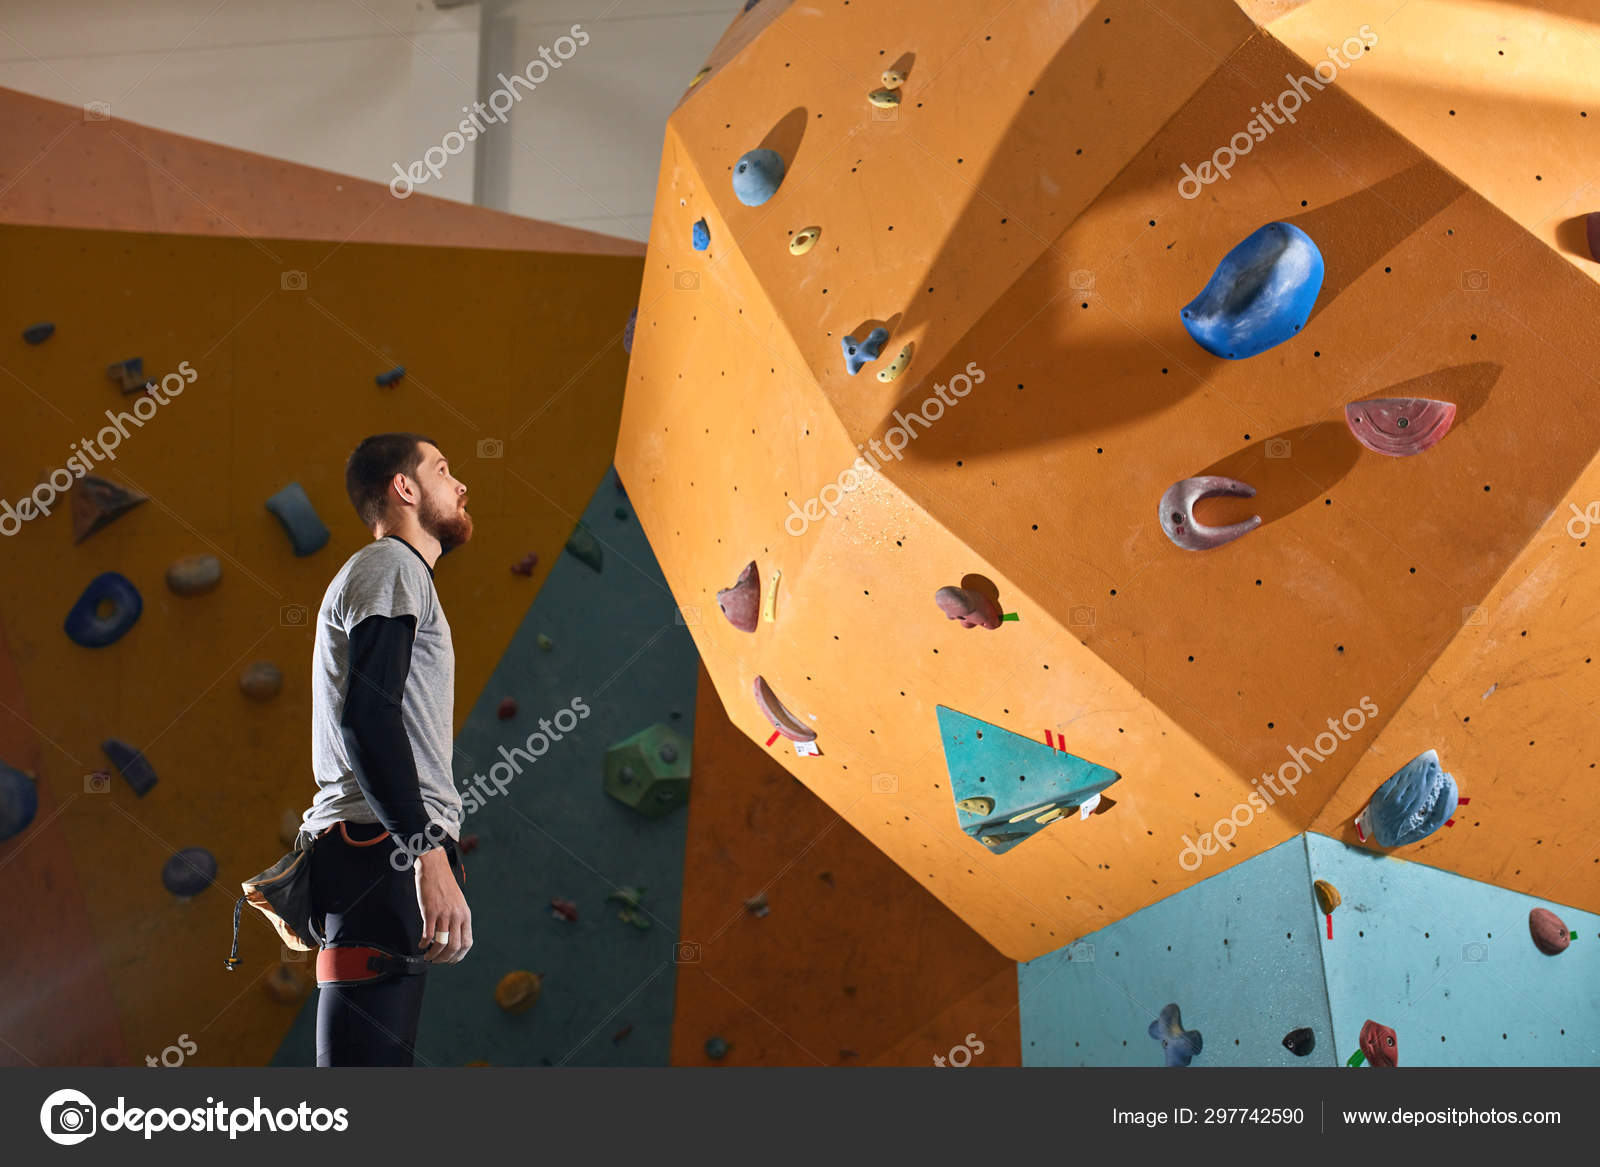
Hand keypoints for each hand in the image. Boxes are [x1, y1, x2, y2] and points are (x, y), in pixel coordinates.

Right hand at [415, 846, 470, 962]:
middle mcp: (457, 916)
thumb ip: (457, 919)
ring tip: (427, 956)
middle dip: (444, 959)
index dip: (458, 956)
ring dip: (433, 955)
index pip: (467, 943)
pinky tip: (421, 945)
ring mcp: (444, 914)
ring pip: (441, 944)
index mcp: (465, 915)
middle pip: (454, 947)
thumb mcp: (458, 903)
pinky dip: (423, 944)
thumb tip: (452, 938)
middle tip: (436, 961)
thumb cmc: (444, 886)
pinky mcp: (430, 911)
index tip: (450, 960)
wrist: (434, 868)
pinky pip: (428, 935)